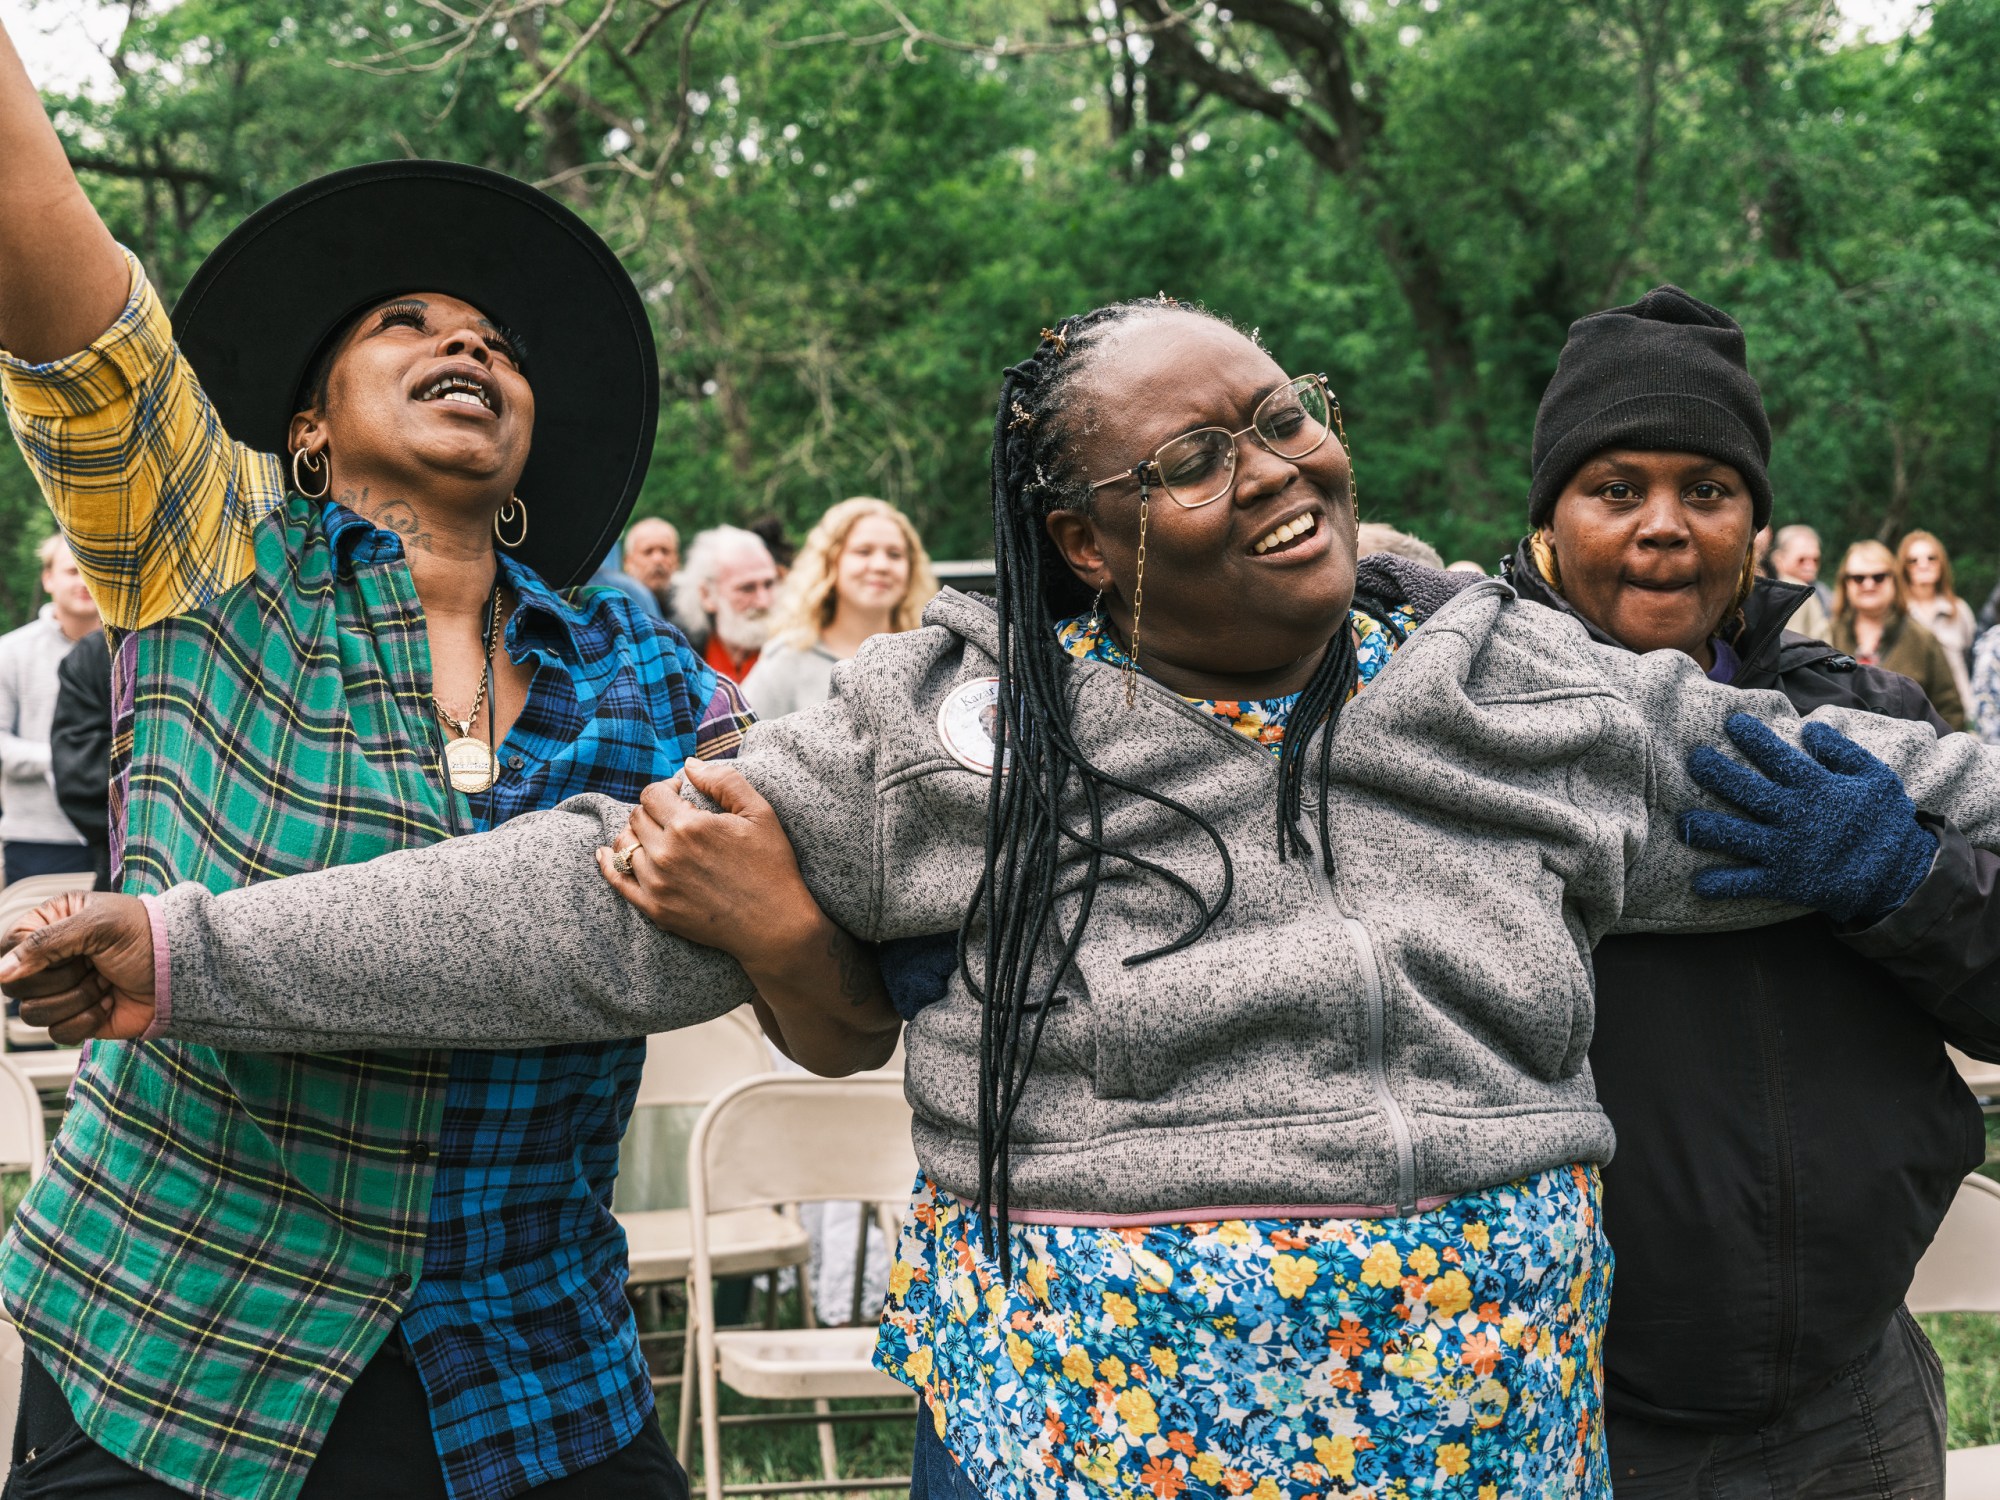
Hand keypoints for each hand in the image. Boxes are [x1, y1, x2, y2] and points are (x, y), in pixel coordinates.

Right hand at [0, 891, 158, 1042]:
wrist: (183, 971)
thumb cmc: (149, 936)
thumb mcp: (98, 925)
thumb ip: (45, 942)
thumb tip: (2, 972)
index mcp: (50, 925)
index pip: (8, 948)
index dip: (29, 958)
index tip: (65, 953)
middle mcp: (51, 959)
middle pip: (16, 986)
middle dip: (62, 979)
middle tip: (94, 965)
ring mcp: (61, 991)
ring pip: (33, 1013)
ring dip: (77, 999)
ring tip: (105, 982)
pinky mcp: (75, 1019)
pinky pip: (58, 1033)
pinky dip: (88, 1020)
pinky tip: (110, 1002)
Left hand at [599, 759, 900, 1074]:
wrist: (774, 926)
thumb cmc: (772, 866)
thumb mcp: (759, 813)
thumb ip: (723, 781)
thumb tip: (688, 764)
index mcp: (689, 826)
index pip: (652, 794)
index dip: (666, 790)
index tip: (681, 796)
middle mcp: (666, 853)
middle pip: (637, 817)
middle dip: (653, 812)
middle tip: (677, 818)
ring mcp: (657, 883)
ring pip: (624, 844)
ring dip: (637, 835)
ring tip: (659, 837)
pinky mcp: (655, 909)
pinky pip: (618, 880)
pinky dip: (608, 863)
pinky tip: (606, 853)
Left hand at [1681, 711, 1938, 924]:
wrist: (1899, 875)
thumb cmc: (1885, 822)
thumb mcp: (1875, 778)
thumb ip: (1843, 752)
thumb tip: (1811, 728)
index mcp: (1818, 789)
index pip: (1779, 758)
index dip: (1755, 739)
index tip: (1732, 722)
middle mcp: (1797, 818)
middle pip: (1749, 793)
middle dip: (1719, 775)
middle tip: (1694, 760)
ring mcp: (1788, 851)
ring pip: (1740, 837)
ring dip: (1709, 829)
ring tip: (1683, 821)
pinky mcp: (1786, 881)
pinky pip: (1749, 883)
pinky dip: (1724, 885)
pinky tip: (1698, 883)